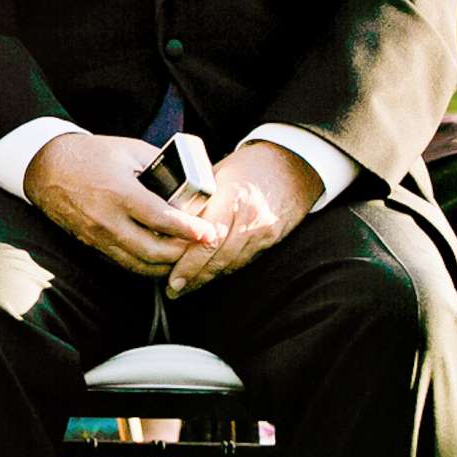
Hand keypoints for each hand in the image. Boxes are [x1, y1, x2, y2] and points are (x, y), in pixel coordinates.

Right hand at [24, 134, 222, 275]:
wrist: (47, 167)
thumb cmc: (90, 155)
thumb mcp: (129, 150)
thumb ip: (160, 166)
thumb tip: (189, 179)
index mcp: (120, 192)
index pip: (162, 219)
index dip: (189, 230)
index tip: (208, 233)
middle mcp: (108, 220)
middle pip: (154, 251)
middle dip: (182, 252)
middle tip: (200, 245)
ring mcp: (98, 236)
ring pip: (139, 264)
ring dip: (165, 264)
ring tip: (183, 254)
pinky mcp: (92, 245)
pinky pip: (124, 263)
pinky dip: (145, 264)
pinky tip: (159, 257)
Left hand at [165, 141, 323, 296]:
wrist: (292, 166)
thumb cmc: (249, 166)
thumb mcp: (218, 173)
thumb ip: (195, 197)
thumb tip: (164, 216)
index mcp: (232, 196)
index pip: (208, 237)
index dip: (189, 262)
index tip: (172, 278)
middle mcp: (249, 217)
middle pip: (219, 257)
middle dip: (194, 277)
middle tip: (174, 290)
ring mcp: (263, 231)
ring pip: (231, 264)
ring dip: (207, 278)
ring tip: (186, 288)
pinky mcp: (271, 240)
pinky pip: (244, 261)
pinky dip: (225, 270)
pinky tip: (209, 276)